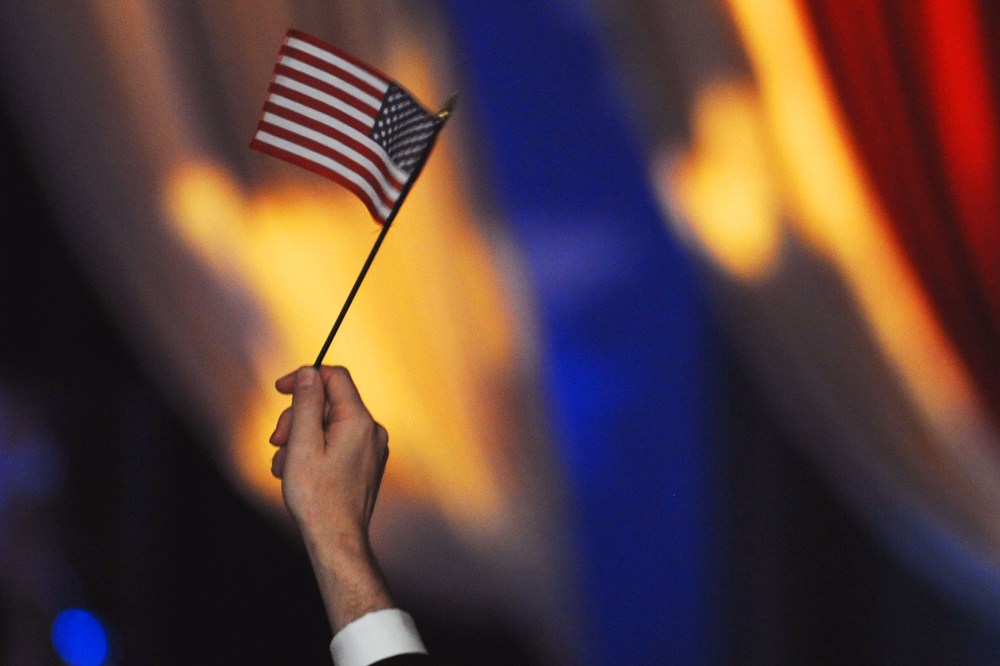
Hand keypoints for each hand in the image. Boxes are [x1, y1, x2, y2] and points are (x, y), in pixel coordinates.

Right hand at [270, 365, 393, 632]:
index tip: (280, 389)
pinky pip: (336, 444)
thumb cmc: (317, 496)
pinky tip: (297, 473)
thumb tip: (308, 372)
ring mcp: (371, 448)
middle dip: (297, 417)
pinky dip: (314, 452)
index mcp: (359, 421)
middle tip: (276, 441)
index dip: (305, 377)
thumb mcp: (303, 443)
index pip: (335, 376)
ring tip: (286, 466)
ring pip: (328, 425)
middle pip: (328, 403)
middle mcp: (372, 430)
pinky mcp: (366, 463)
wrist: (337, 540)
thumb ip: (306, 403)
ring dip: (300, 439)